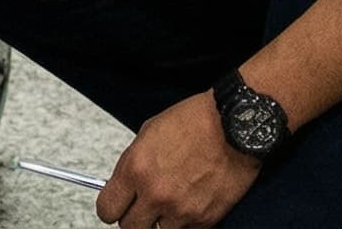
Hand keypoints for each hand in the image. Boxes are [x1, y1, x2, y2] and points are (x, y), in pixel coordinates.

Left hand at [97, 91, 261, 228]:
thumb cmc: (194, 122)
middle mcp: (155, 194)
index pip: (107, 209)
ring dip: (162, 221)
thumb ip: (133, 164)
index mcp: (136, 169)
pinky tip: (190, 204)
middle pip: (130, 227)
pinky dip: (186, 223)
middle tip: (143, 207)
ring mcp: (181, 210)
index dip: (111, 209)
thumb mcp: (148, 134)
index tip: (116, 206)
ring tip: (171, 202)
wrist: (235, 127)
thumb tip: (125, 184)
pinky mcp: (206, 219)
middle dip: (134, 218)